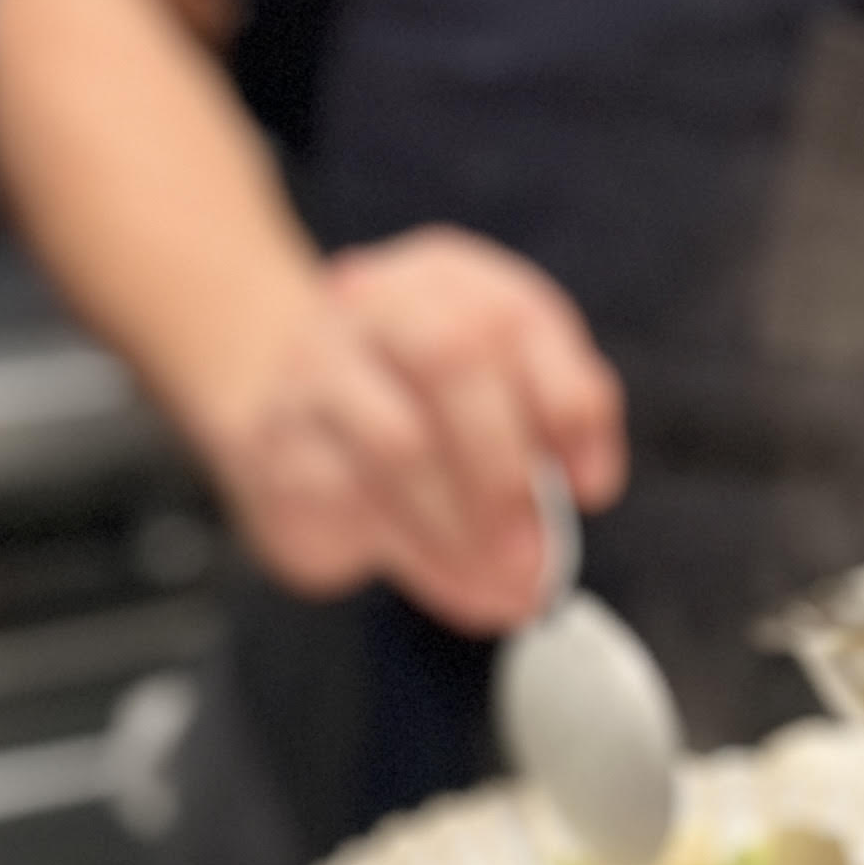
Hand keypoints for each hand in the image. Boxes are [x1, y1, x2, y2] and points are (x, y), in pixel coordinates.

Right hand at [208, 227, 628, 633]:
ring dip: (458, 529)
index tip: (591, 489)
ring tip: (493, 586)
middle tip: (534, 559)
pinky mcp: (274, 437)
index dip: (567, 409)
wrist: (272, 402)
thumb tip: (554, 542)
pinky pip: (350, 499)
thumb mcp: (486, 397)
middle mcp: (378, 302)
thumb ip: (536, 439)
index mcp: (450, 279)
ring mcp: (315, 363)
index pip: (519, 323)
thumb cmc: (405, 403)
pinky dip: (407, 549)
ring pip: (400, 441)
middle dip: (505, 471)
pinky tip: (433, 572)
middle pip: (453, 357)